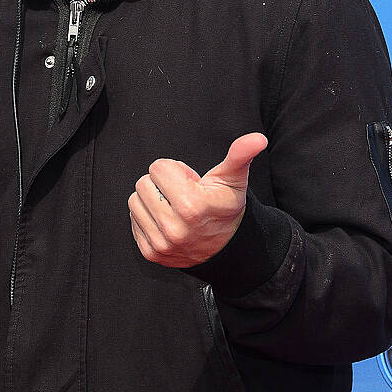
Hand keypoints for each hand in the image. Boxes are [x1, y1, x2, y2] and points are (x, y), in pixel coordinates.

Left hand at [128, 133, 267, 267]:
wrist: (225, 248)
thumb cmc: (225, 208)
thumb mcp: (233, 179)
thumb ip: (241, 154)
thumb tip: (258, 138)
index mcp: (192, 205)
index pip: (158, 167)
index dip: (175, 171)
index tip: (190, 183)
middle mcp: (175, 227)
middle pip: (143, 183)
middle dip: (161, 184)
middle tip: (181, 195)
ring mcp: (162, 243)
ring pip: (135, 201)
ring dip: (151, 200)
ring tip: (173, 207)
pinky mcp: (151, 253)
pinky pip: (133, 221)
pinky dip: (147, 218)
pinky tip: (166, 221)